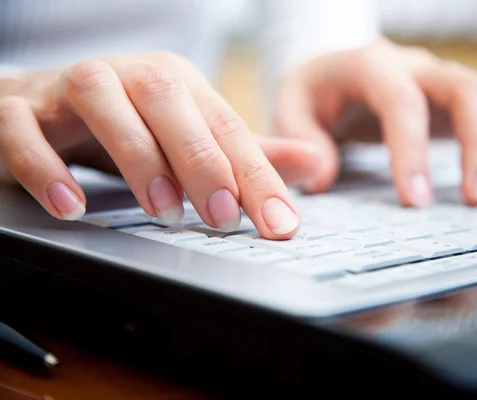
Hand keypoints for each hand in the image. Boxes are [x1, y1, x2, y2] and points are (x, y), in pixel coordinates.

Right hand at [0, 52, 323, 238]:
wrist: (40, 109)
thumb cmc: (126, 128)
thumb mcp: (188, 138)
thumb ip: (244, 154)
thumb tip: (311, 163)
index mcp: (175, 84)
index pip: (225, 126)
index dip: (256, 175)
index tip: (280, 224)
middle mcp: (127, 77)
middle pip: (171, 104)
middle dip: (202, 161)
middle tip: (224, 217)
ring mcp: (69, 90)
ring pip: (104, 106)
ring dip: (138, 160)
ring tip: (163, 211)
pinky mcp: (19, 112)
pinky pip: (25, 134)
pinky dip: (46, 169)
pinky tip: (73, 208)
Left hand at [275, 38, 476, 205]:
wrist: (334, 70)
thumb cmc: (314, 91)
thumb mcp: (292, 105)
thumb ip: (299, 136)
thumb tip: (324, 176)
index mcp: (371, 65)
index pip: (401, 101)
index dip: (411, 149)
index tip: (415, 201)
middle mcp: (416, 69)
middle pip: (466, 90)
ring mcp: (441, 85)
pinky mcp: (455, 107)